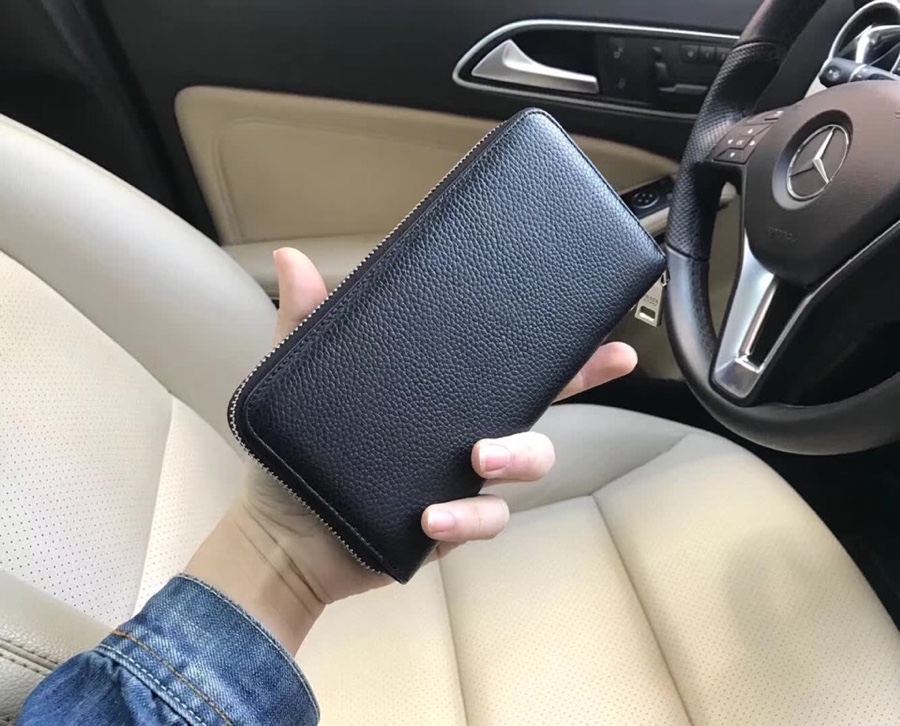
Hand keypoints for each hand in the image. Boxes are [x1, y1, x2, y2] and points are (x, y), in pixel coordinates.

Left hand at [188, 248, 636, 652]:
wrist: (283, 534)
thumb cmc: (297, 457)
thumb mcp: (300, 382)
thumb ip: (305, 323)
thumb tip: (291, 259)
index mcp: (441, 395)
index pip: (506, 362)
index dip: (557, 343)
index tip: (599, 316)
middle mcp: (463, 432)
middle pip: (540, 402)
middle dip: (584, 380)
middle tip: (610, 361)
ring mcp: (464, 478)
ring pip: (529, 461)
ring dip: (517, 455)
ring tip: (480, 456)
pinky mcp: (453, 523)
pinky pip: (486, 518)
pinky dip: (467, 517)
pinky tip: (433, 515)